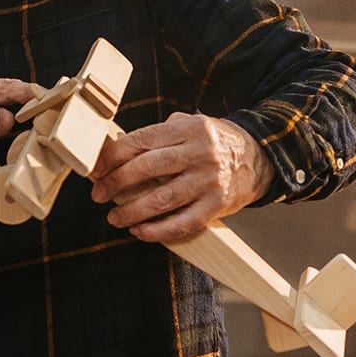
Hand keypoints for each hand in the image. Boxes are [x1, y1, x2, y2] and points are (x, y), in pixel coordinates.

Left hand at [89, 112, 273, 241]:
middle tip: (98, 194)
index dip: (113, 155)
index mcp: (187, 129)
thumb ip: (158, 133)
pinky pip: (184, 223)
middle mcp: (199, 153)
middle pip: (148, 168)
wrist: (260, 157)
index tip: (95, 168)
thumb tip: (115, 149)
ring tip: (114, 217)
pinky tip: (140, 231)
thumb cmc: (213, 142)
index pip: (142, 140)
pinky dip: (158, 231)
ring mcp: (209, 181)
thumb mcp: (190, 125)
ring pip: (163, 199)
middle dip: (117, 182)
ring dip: (132, 211)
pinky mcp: (218, 206)